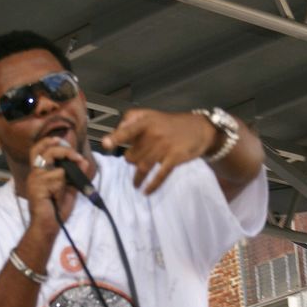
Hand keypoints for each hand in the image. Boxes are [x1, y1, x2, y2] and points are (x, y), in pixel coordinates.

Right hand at [26, 137, 91, 236]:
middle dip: (62, 150)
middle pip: (43, 149)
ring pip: (52, 162)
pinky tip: (56, 196)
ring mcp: (34, 180)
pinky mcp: (37, 187)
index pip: (37, 149)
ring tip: (65, 186)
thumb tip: (84, 160)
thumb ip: (76, 174)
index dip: (48, 141)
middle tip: (76, 156)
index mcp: (39, 172)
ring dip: (65, 173)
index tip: (61, 140)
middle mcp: (34, 173)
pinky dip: (62, 185)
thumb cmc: (56, 208)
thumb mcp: (70, 187)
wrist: (48, 225)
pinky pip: (56, 177)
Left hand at [101, 109, 217, 193]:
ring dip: (137, 177)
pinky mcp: (174, 158)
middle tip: (135, 161)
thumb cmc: (170, 123)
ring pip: (143, 166)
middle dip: (131, 160)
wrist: (200, 128)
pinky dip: (152, 185)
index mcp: (145, 122)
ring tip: (136, 183)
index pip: (127, 130)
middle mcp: (153, 134)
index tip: (106, 144)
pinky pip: (160, 175)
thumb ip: (132, 120)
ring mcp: (164, 147)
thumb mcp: (151, 115)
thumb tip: (116, 132)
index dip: (116, 137)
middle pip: (133, 155)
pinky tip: (146, 191)